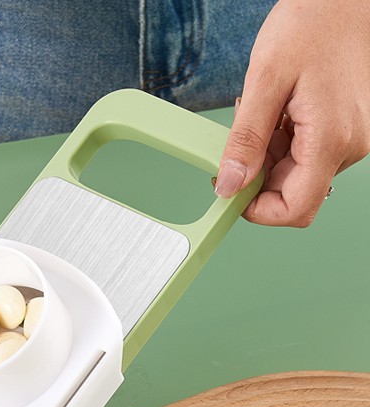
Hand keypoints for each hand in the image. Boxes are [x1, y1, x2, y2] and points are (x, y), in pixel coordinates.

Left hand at [215, 0, 369, 226]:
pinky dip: (282, 143)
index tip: (232, 192)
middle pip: (294, 193)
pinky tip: (277, 113)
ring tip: (264, 115)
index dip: (258, 211)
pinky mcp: (345, 128)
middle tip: (240, 141)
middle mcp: (349, 145)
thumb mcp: (266, 81)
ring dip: (269, 157)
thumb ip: (246, 140)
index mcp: (332, 139)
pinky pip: (306, 153)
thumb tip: (229, 185)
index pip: (297, 209)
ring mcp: (350, 137)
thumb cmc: (313, 22)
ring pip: (297, 174)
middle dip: (259, 177)